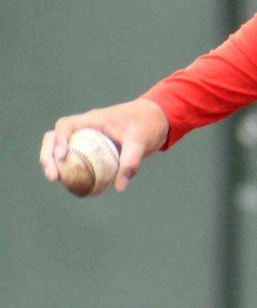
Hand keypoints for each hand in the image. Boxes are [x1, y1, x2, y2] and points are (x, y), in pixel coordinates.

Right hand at [40, 98, 169, 191]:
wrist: (158, 120)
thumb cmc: (148, 124)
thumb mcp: (141, 141)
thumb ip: (130, 161)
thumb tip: (119, 187)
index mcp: (93, 120)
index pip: (66, 125)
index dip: (58, 140)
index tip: (62, 157)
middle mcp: (86, 128)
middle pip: (55, 138)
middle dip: (48, 156)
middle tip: (53, 177)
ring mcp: (88, 138)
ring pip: (63, 149)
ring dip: (55, 164)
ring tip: (58, 181)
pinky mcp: (94, 149)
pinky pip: (79, 159)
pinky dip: (73, 170)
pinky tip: (75, 186)